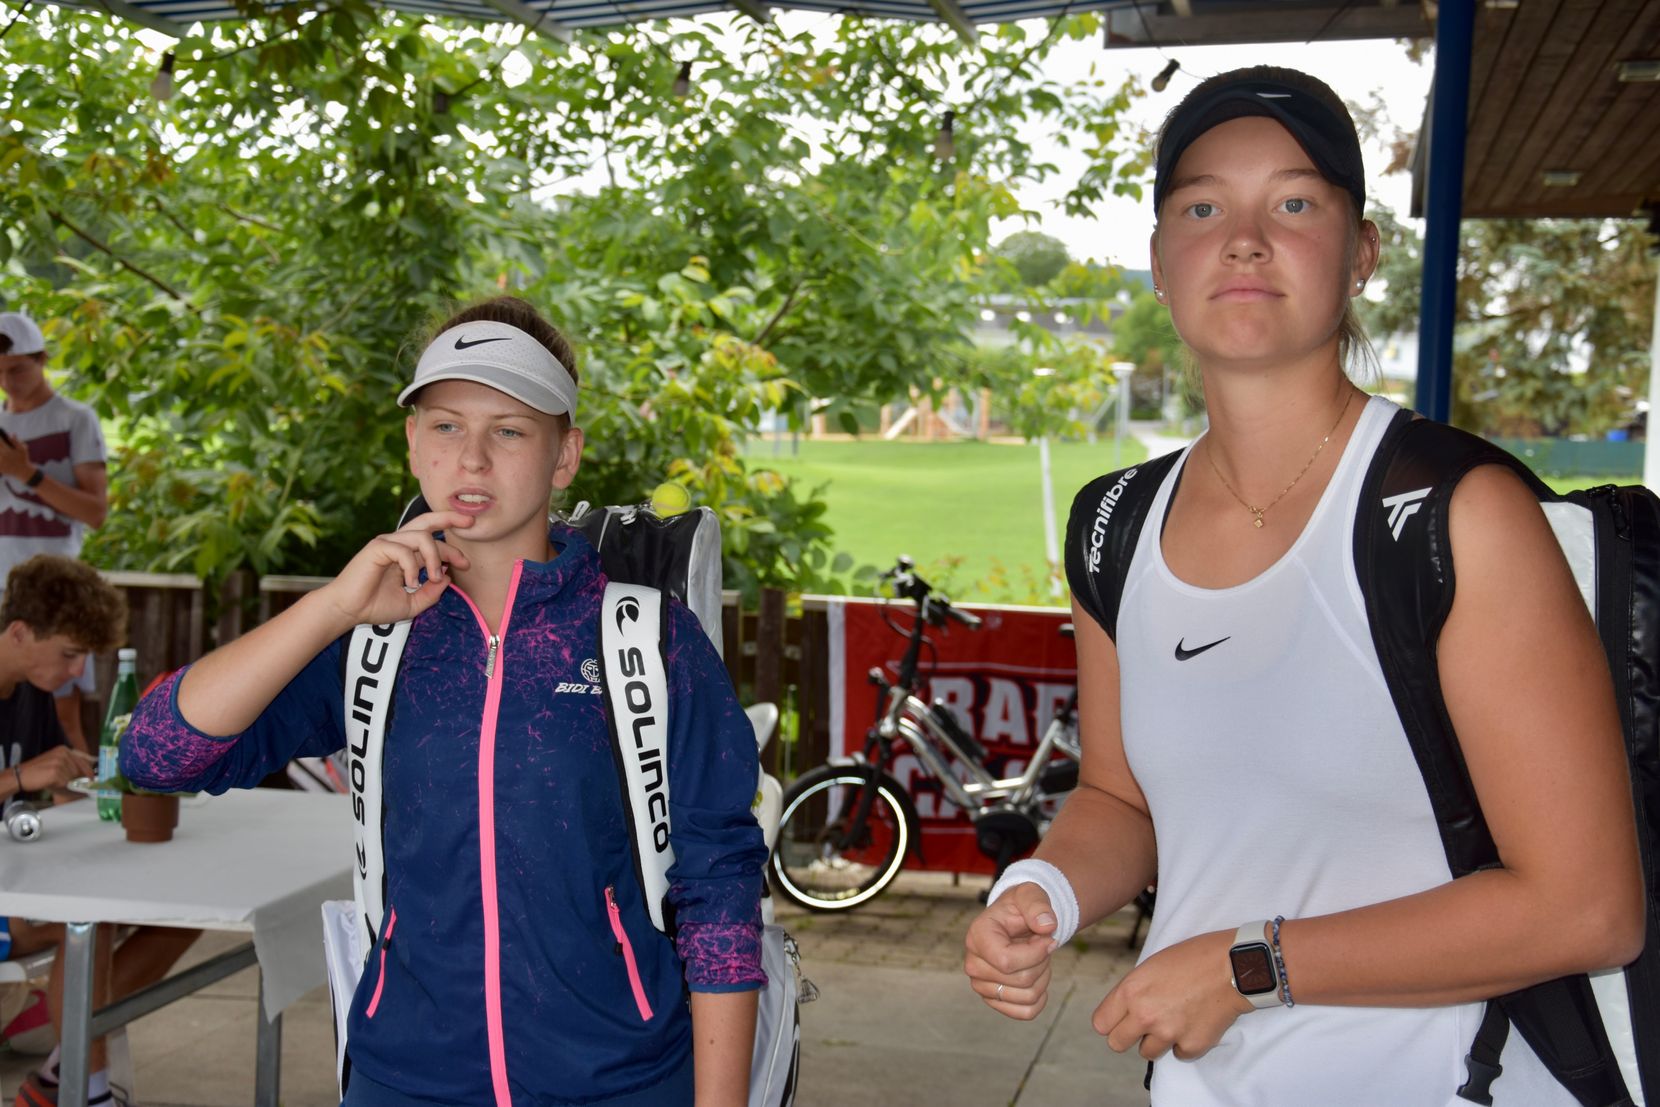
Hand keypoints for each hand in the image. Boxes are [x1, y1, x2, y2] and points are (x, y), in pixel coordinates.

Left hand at [0, 431, 32, 481]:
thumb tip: (12, 434)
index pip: (0, 441)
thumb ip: (16, 441)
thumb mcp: (23, 449)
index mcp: (8, 450)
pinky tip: (1, 457)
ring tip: (1, 452)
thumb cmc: (23, 458)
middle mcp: (3, 456)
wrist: (23, 471)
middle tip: (0, 445)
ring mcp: (0, 462)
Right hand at [17, 746, 96, 792]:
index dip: (89, 770)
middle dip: (78, 780)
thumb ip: (71, 768)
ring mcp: (60, 762)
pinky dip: (60, 786)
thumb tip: (88, 777)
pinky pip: (65, 783)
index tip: (93, 778)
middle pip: (79, 770)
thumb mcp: (56, 765)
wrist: (20, 776)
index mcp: (64, 750)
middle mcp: (64, 753)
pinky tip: (50, 783)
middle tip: (71, 784)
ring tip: (54, 782)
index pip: (83, 760)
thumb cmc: (38, 773)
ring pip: (73, 778)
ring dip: (66, 784)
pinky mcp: (56, 771)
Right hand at [317, 512, 474, 628]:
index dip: (452, 550)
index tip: (465, 564)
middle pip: (427, 521)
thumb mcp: (412, 604)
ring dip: (434, 557)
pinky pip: (404, 549)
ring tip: (432, 578)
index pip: (434, 541)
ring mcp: (387, 543)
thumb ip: (430, 593)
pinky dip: (412, 567)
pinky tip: (409, 583)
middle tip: (469, 521)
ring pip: (421, 536)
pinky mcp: (377, 547)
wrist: (348, 611)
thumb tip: (447, 578)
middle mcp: (398, 544)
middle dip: (450, 518)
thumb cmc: (374, 607)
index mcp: (406, 554)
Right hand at [963, 882, 1057, 1019]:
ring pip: (1026, 997)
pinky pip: (1025, 1012)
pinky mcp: (993, 1000)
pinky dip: (1040, 998)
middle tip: (1041, 945)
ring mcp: (981, 985)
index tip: (1048, 938)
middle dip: (1042, 962)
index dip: (1035, 954)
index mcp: (977, 936)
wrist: (1017, 920)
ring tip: (1038, 958)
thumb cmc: (1021, 906)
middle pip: (1020, 981)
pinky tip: (1038, 978)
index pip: (1006, 961)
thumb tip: (1046, 926)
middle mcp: (973, 964)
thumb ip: (1038, 905)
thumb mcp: (1030, 894)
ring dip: (1043, 978)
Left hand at [1092, 929, 1250, 1060]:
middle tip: (1145, 1024)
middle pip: (1117, 1044)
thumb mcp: (1151, 967)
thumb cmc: (1192, 959)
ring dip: (1157, 1040)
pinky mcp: (1191, 1046)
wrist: (1232, 966)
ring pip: (1147, 1053)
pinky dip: (1184, 1043)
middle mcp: (1145, 1015)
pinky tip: (1194, 1022)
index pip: (1101, 1024)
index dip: (1110, 1021)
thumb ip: (1133, 992)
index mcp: (1131, 991)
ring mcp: (1168, 1033)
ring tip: (1173, 1019)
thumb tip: (1123, 1012)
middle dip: (1129, 1035)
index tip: (1119, 1019)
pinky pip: (1178, 1054)